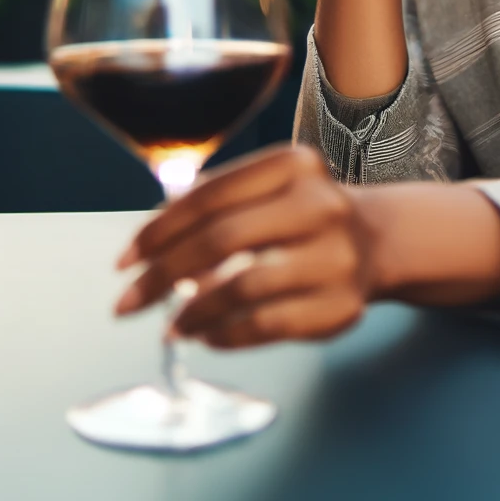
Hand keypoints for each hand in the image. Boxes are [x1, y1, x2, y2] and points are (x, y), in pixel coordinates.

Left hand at [114, 146, 372, 348]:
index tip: (124, 262)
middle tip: (129, 302)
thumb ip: (211, 206)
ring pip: (242, 288)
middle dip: (163, 275)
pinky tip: (206, 336)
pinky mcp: (341, 306)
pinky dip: (226, 335)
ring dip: (192, 313)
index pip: (209, 196)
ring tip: (169, 328)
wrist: (375, 240)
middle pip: (221, 239)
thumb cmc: (299, 215)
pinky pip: (267, 326)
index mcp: (295, 164)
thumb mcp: (266, 189)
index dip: (158, 230)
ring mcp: (336, 257)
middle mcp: (321, 204)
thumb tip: (145, 250)